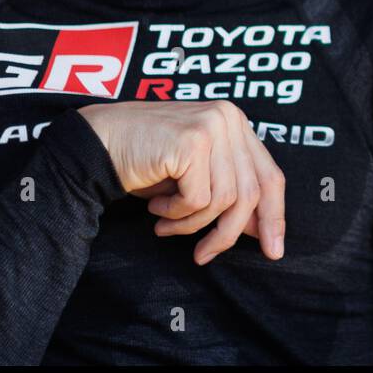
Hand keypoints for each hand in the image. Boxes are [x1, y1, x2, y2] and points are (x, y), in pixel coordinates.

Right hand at [77, 100, 284, 264]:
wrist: (98, 143)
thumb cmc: (145, 162)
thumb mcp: (196, 177)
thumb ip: (230, 193)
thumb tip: (262, 231)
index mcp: (235, 122)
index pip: (269, 175)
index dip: (274, 216)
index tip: (272, 250)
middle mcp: (229, 117)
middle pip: (251, 192)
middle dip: (229, 232)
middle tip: (204, 255)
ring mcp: (212, 125)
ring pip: (225, 200)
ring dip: (192, 223)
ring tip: (166, 224)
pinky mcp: (192, 141)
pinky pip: (198, 199)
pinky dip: (176, 214)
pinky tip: (155, 208)